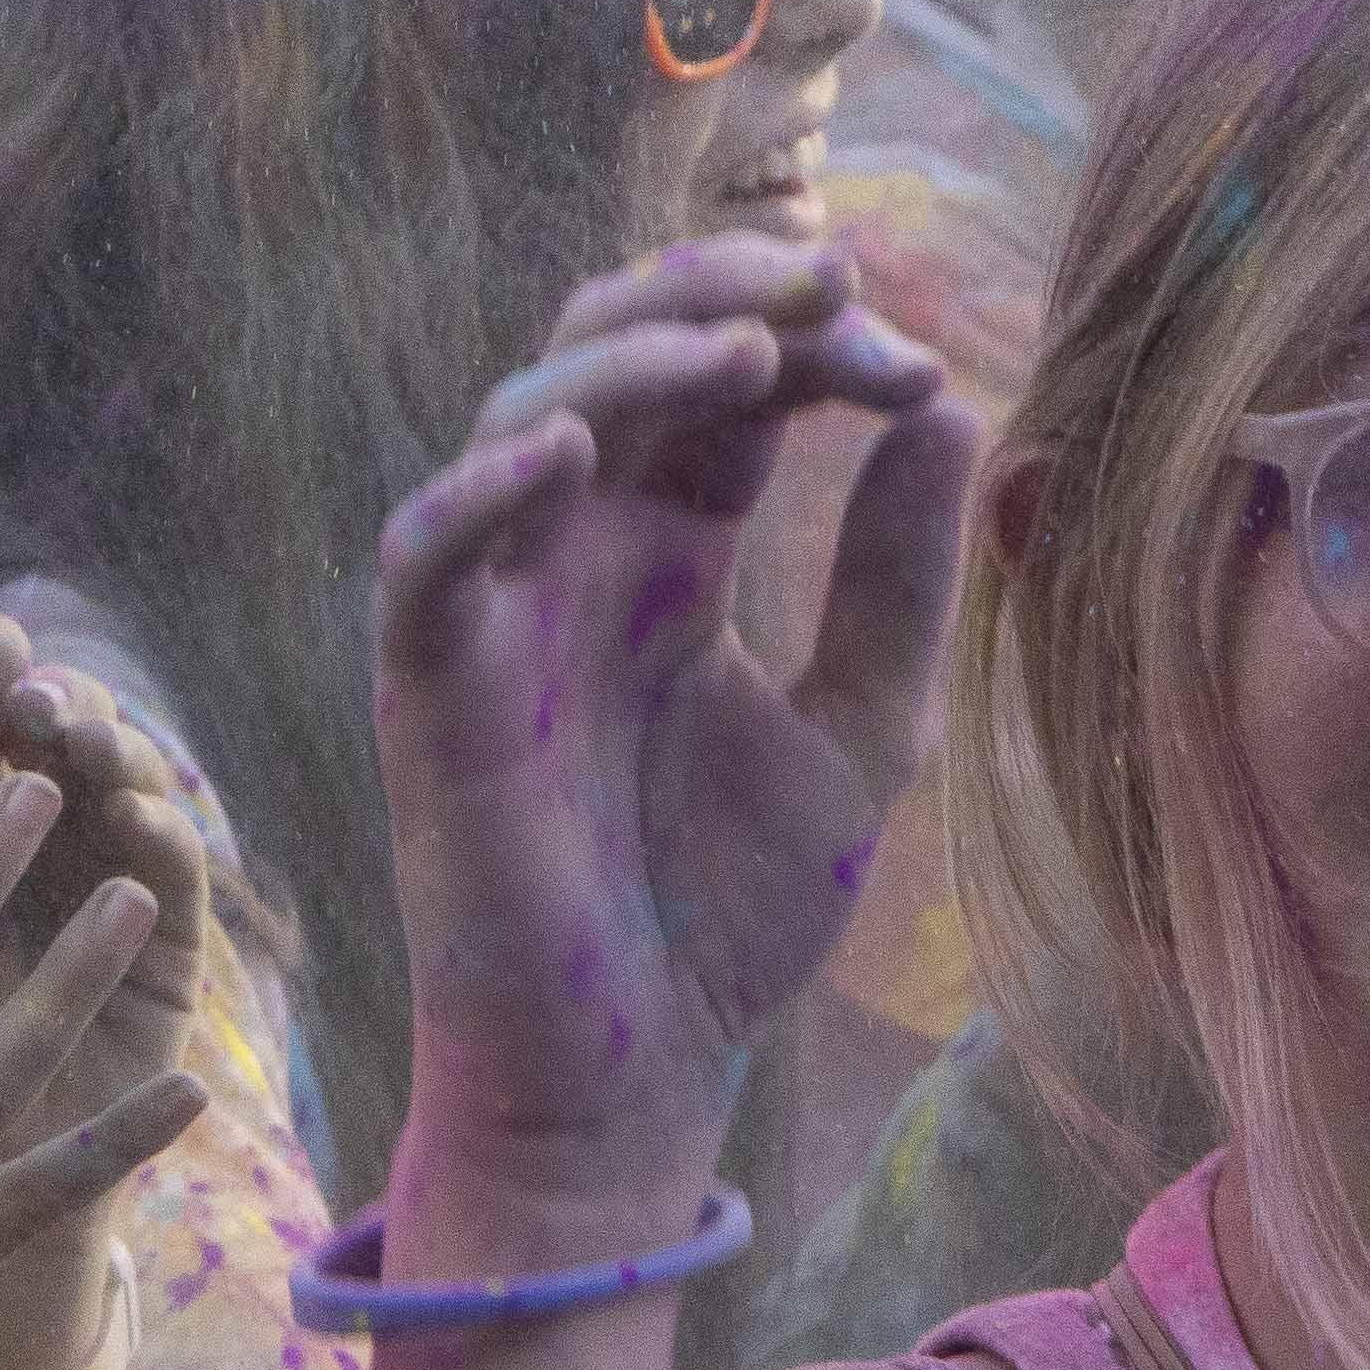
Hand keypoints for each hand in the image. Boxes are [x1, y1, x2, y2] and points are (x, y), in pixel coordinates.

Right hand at [366, 233, 972, 1200]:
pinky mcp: (432, 694)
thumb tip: (947, 405)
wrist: (633, 1081)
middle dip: (716, 295)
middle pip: (611, 354)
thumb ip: (895, 578)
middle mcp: (576, 560)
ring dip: (626, 360)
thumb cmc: (726, 921)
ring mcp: (499, 616)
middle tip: (830, 287)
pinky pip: (421, 559)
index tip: (914, 369)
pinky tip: (570, 456)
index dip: (813, 344)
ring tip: (746, 352)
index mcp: (672, 558)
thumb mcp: (866, 730)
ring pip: (520, 417)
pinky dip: (478, 493)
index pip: (725, 389)